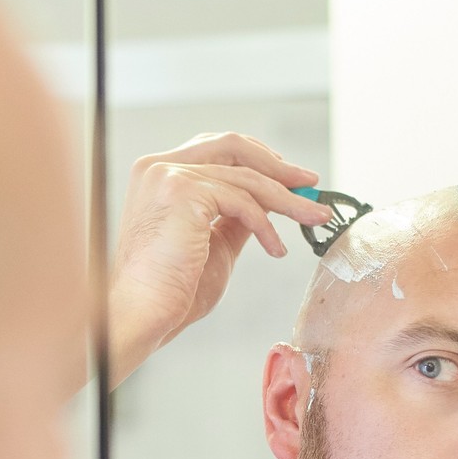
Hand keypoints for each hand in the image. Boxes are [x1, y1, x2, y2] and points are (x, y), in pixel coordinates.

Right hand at [107, 133, 329, 386]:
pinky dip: (266, 224)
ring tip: (313, 218)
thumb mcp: (214, 244)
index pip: (215, 149)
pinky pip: (242, 200)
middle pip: (233, 146)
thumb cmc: (172, 290)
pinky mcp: (183, 190)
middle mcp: (158, 166)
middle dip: (278, 166)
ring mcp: (169, 174)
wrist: (144, 312)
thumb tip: (270, 203)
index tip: (290, 177)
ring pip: (246, 176)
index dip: (257, 158)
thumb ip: (235, 217)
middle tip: (311, 184)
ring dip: (287, 199)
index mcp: (157, 175)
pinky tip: (275, 248)